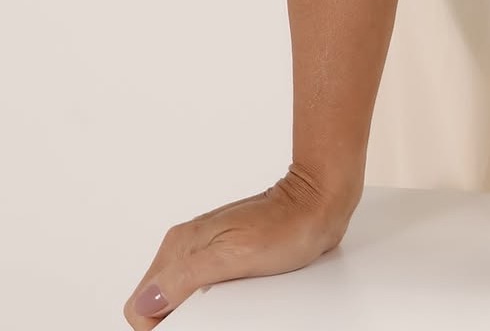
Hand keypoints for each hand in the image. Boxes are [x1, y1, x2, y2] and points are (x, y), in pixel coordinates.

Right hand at [121, 162, 361, 326]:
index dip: (157, 325)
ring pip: (181, 298)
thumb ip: (185, 276)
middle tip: (215, 316)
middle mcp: (187, 246)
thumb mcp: (233, 255)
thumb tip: (146, 303)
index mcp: (179, 245)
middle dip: (179, 318)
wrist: (319, 202)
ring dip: (199, 311)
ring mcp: (206, 251)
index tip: (189, 326)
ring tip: (230, 306)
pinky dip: (215, 302)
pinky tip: (237, 299)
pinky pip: (205, 289)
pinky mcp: (226, 256)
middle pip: (159, 302)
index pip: (139, 303)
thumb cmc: (285, 225)